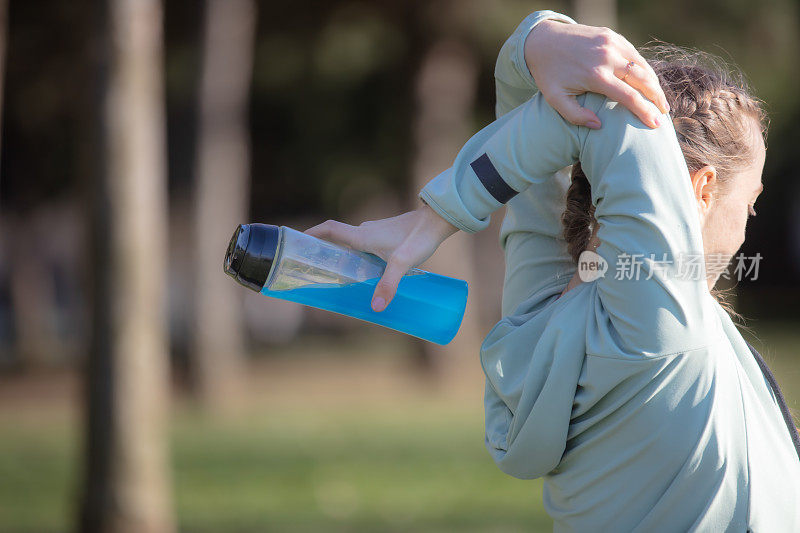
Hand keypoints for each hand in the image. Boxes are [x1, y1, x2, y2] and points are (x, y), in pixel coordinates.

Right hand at [303, 202, 458, 311]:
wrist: (438, 220)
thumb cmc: (419, 237)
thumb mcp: (402, 263)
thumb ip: (389, 284)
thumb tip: (375, 307)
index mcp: (362, 236)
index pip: (329, 229)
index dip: (311, 234)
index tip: (297, 241)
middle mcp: (365, 231)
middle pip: (337, 240)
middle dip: (325, 252)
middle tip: (316, 269)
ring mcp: (376, 231)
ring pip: (352, 244)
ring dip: (343, 256)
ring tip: (340, 275)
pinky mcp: (386, 234)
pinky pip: (365, 245)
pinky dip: (359, 256)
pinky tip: (368, 271)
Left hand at [525, 19, 668, 128]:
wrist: (541, 40)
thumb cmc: (548, 74)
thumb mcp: (555, 98)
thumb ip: (576, 115)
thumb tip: (599, 125)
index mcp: (595, 75)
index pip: (629, 96)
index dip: (645, 111)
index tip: (655, 125)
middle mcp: (607, 57)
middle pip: (643, 79)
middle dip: (657, 98)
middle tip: (664, 113)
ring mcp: (611, 43)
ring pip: (642, 65)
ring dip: (654, 83)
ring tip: (659, 100)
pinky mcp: (612, 35)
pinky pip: (634, 54)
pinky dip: (644, 69)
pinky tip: (648, 82)